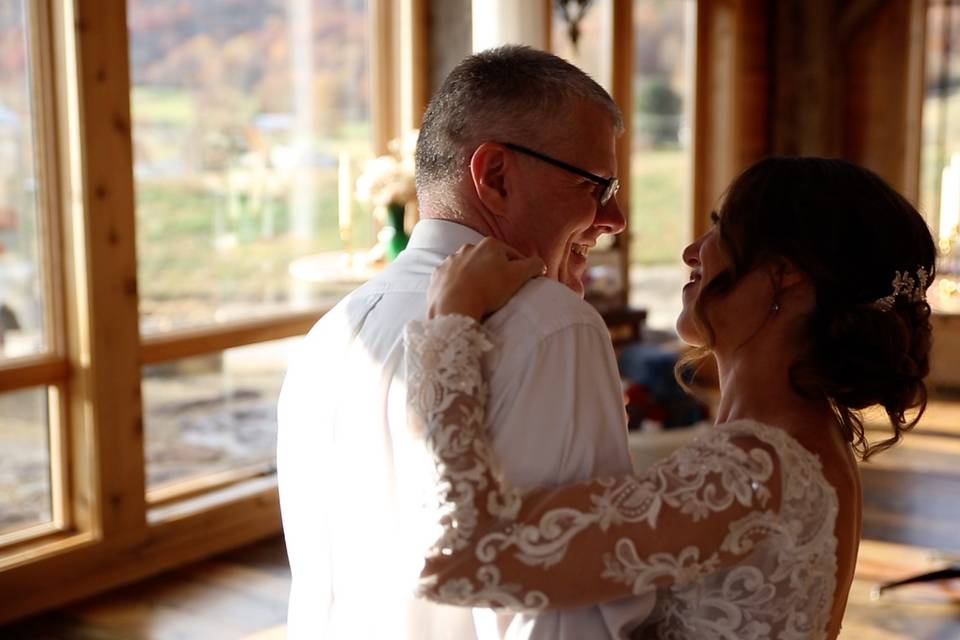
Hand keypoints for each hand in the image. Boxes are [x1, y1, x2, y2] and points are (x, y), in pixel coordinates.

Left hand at [428, 237, 545, 320]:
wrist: (454, 305)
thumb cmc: (489, 289)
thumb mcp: (518, 276)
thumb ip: (533, 265)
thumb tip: (540, 264)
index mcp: (490, 244)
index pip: (513, 255)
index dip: (521, 269)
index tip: (523, 281)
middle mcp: (468, 247)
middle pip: (490, 260)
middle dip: (496, 272)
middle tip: (502, 290)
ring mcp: (451, 261)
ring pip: (469, 268)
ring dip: (476, 278)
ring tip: (481, 295)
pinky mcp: (438, 275)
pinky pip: (452, 278)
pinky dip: (458, 285)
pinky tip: (464, 296)